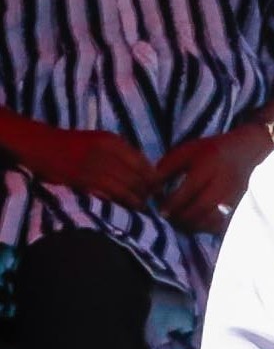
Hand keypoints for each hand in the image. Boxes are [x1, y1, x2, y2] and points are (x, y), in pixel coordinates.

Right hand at [16, 127, 157, 208]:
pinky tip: (124, 206)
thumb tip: (145, 172)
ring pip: (125, 186)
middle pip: (137, 176)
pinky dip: (119, 201)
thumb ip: (121, 154)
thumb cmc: (72, 144)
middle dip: (147, 191)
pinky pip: (107, 192)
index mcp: (113, 141)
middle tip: (150, 201)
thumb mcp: (100, 141)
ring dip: (136, 199)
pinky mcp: (81, 179)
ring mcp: (94, 165)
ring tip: (140, 207)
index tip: (157, 188)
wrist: (39, 144)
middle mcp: (107, 152)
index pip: (143, 163)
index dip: (153, 178)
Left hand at [155, 124, 271, 233]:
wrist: (245, 151)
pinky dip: (206, 228)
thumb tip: (151, 189)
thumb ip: (166, 168)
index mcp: (209, 164)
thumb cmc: (210, 150)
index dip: (172, 204)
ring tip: (179, 222)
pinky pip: (221, 224)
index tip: (160, 210)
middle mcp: (223, 181)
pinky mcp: (238, 205)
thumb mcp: (186, 151)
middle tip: (168, 218)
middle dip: (180, 217)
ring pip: (211, 219)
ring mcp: (233, 195)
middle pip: (200, 208)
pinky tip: (195, 223)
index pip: (189, 190)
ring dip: (192, 225)